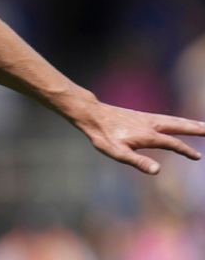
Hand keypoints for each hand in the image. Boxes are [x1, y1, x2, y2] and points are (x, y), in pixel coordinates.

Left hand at [79, 103, 204, 174]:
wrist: (92, 115)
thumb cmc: (103, 136)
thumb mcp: (118, 153)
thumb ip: (138, 162)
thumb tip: (158, 171)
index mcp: (148, 135)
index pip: (173, 143)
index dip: (186, 150)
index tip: (197, 156)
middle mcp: (151, 124)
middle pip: (179, 126)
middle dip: (196, 129)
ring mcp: (147, 117)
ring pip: (173, 120)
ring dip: (189, 123)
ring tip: (203, 125)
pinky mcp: (141, 115)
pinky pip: (165, 117)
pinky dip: (177, 120)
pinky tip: (178, 122)